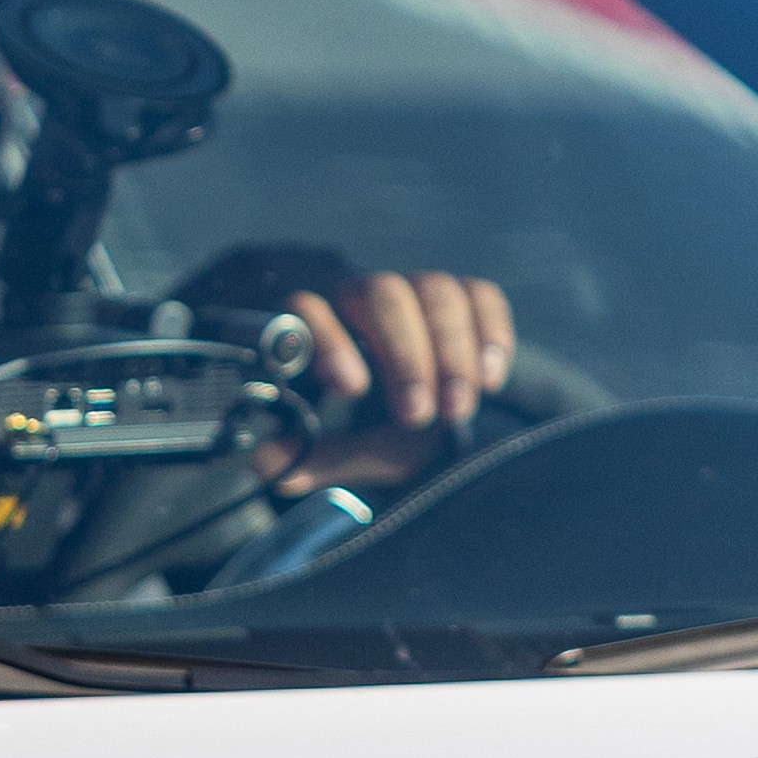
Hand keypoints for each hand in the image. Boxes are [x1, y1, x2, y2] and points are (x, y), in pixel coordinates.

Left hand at [277, 266, 513, 479]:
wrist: (446, 425)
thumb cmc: (391, 433)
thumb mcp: (357, 452)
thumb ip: (319, 457)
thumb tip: (266, 465)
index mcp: (326, 330)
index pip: (309, 309)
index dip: (329, 341)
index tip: (351, 389)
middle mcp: (367, 301)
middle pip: (381, 294)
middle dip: (405, 356)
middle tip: (418, 415)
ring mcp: (419, 293)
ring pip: (434, 291)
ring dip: (451, 351)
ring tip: (458, 409)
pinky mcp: (469, 298)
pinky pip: (482, 295)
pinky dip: (490, 333)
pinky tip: (490, 379)